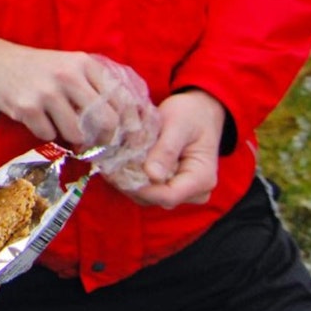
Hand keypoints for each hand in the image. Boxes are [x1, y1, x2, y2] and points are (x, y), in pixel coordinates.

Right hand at [0, 35, 125, 147]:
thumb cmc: (39, 68)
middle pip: (106, 120)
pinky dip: (46, 133)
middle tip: (99, 143)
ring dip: (73, 137)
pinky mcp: (27, 108)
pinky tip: (39, 119)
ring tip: (63, 127)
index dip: (129, 121)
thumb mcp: (70, 64)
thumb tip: (124, 118)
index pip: (121, 98)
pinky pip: (48, 135)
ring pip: (77, 133)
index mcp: (84, 63)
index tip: (128, 134)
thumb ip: (94, 84)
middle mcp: (68, 76)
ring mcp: (47, 92)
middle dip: (105, 138)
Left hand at [115, 90, 224, 207]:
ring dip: (129, 181)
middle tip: (108, 165)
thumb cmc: (191, 114)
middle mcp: (195, 191)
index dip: (140, 188)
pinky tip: (119, 163)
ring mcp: (183, 191)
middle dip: (130, 184)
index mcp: (202, 178)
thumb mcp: (178, 125)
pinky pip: (149, 188)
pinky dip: (133, 178)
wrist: (200, 111)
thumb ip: (166, 149)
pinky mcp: (171, 185)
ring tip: (111, 163)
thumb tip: (152, 175)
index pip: (168, 196)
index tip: (116, 173)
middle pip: (156, 198)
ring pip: (149, 196)